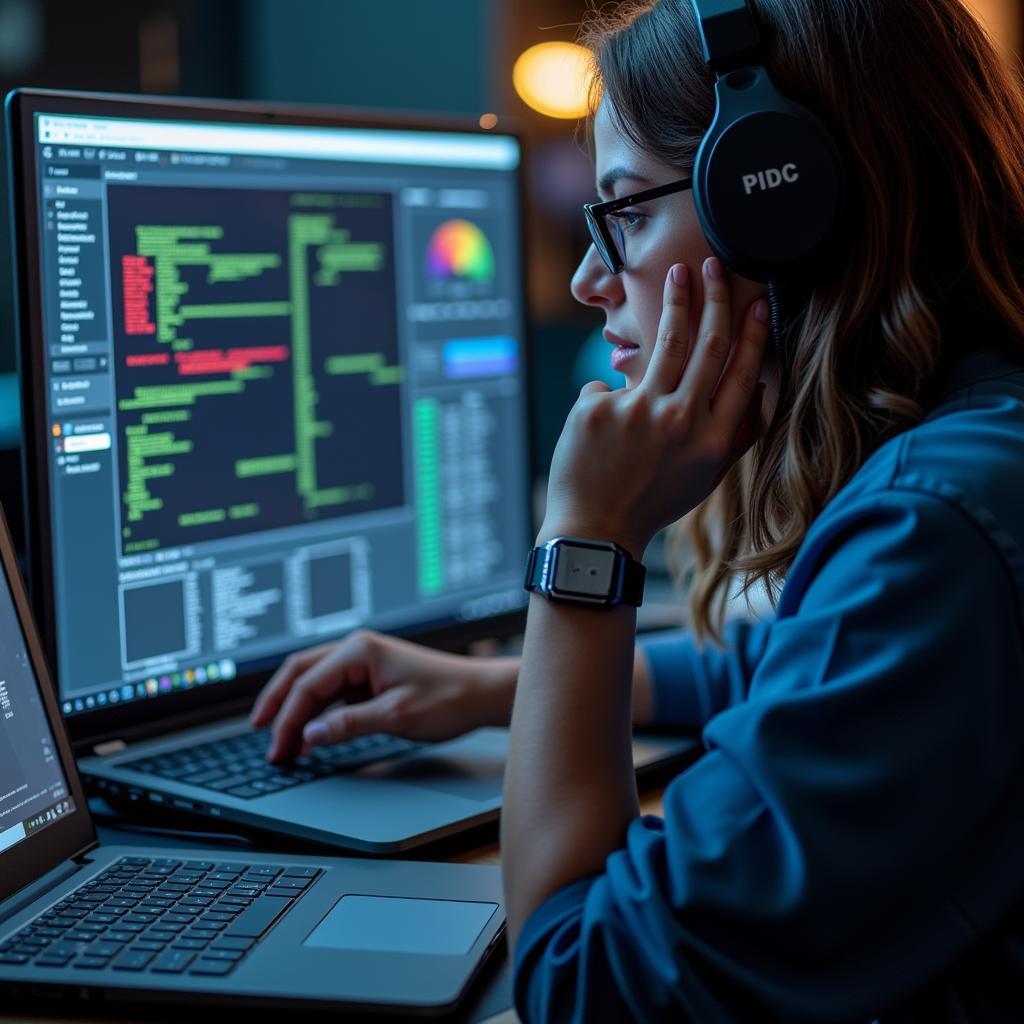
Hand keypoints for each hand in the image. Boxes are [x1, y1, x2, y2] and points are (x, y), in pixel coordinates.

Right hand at [249, 630, 518, 761]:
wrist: (481, 694)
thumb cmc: (447, 698)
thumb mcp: (396, 715)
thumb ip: (349, 725)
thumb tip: (309, 736)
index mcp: (359, 649)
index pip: (307, 685)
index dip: (288, 719)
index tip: (277, 750)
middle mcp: (357, 649)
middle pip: (300, 673)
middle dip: (278, 706)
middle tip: (262, 737)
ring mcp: (363, 662)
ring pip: (313, 682)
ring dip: (296, 710)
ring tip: (280, 741)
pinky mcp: (370, 677)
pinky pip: (332, 692)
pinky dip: (316, 712)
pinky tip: (309, 734)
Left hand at [539, 258, 768, 556]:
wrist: (595, 528)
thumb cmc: (653, 502)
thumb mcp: (704, 479)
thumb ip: (733, 437)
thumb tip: (759, 393)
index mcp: (712, 439)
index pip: (741, 373)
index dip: (752, 333)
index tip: (757, 302)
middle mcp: (680, 419)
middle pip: (707, 344)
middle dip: (715, 297)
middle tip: (714, 265)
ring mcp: (636, 411)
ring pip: (664, 343)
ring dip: (676, 303)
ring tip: (679, 275)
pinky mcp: (596, 408)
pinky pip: (606, 386)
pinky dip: (605, 402)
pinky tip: (599, 434)